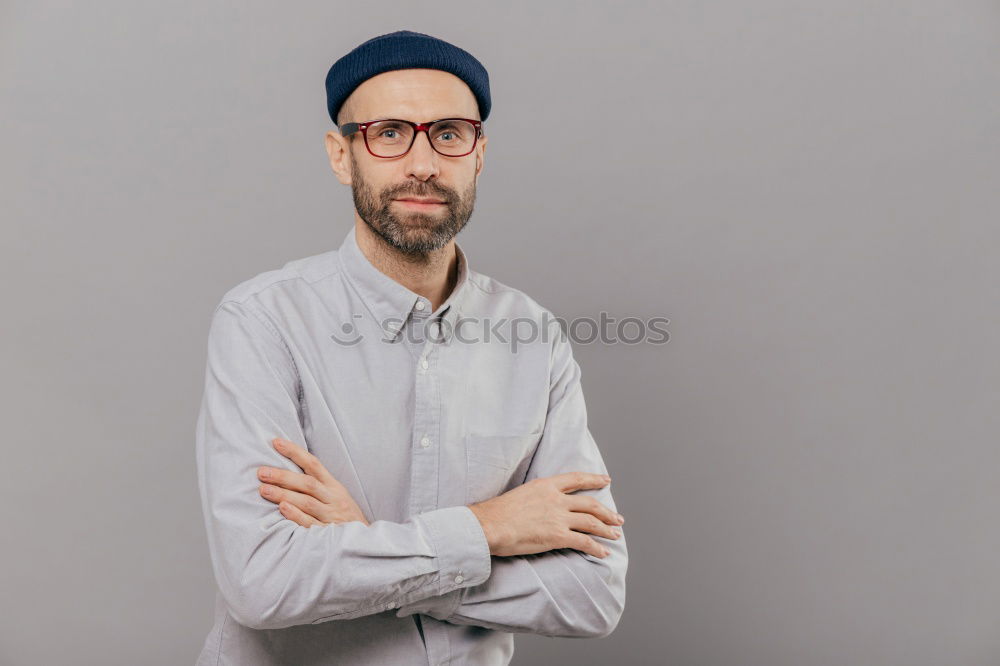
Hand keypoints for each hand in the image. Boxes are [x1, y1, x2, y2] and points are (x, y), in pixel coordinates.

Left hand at [257, 437, 369, 526]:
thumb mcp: (337, 495)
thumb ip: (317, 484)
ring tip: (264, 490)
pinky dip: (296, 515)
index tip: (276, 442)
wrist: (363, 540)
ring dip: (284, 495)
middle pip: (307, 483)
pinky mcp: (327, 533)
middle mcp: (333, 498)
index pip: (314, 464)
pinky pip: (310, 523)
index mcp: (334, 486)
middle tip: (262, 472)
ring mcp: (331, 515)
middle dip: (283, 476)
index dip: (295, 452)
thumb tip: (288, 471)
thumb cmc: (345, 515)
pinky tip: (282, 509)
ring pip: (307, 502)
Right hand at [467, 472, 623, 558]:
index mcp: (546, 485)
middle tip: (617, 518)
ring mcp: (558, 517)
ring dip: (606, 529)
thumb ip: (537, 496)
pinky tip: (603, 552)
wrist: (489, 525)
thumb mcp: (521, 493)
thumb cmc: (497, 512)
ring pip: (591, 522)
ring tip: (615, 534)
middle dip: (606, 512)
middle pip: (590, 504)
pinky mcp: (557, 536)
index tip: (606, 480)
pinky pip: (584, 542)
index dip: (594, 479)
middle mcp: (556, 499)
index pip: (576, 479)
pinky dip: (597, 547)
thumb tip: (542, 504)